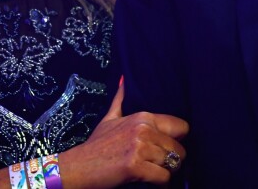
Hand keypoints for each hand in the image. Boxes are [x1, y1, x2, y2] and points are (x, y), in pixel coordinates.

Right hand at [58, 81, 188, 187]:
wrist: (77, 167)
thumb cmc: (96, 145)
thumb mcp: (109, 118)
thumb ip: (120, 99)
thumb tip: (123, 78)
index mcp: (143, 116)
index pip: (181, 126)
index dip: (177, 139)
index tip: (168, 147)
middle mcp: (144, 129)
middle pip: (179, 148)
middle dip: (174, 159)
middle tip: (162, 164)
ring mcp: (139, 147)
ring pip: (173, 162)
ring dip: (168, 171)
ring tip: (157, 172)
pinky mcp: (135, 166)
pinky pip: (163, 177)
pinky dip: (161, 182)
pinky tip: (151, 181)